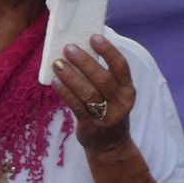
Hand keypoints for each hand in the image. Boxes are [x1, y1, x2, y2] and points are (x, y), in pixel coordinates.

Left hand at [50, 35, 136, 157]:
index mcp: (128, 90)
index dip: (108, 50)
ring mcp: (106, 115)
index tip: (94, 36)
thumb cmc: (108, 110)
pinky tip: (55, 81)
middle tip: (69, 48)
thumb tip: (81, 47)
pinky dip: (65, 92)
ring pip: (88, 92)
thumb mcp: (114, 94)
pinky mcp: (91, 126)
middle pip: (102, 78)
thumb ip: (103, 75)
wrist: (110, 146)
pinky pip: (76, 106)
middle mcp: (120, 102)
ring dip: (71, 76)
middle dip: (85, 61)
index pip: (121, 66)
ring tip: (57, 63)